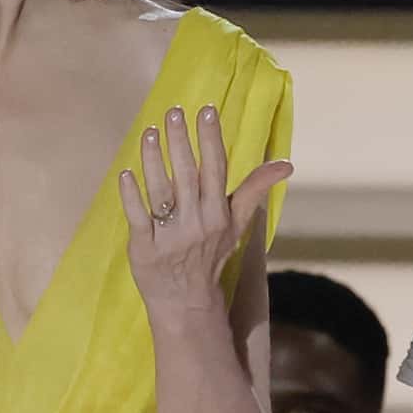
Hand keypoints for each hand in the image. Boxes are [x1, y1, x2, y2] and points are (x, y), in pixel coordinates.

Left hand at [118, 103, 287, 317]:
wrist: (187, 303)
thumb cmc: (210, 256)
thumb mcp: (237, 225)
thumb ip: (254, 191)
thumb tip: (286, 164)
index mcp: (218, 214)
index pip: (215, 169)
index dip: (210, 139)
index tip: (206, 110)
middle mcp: (196, 223)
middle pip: (187, 175)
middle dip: (180, 141)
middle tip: (173, 112)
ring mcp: (169, 237)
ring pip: (160, 191)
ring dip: (154, 160)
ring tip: (149, 133)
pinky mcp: (144, 249)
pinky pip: (138, 218)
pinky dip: (131, 196)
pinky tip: (126, 173)